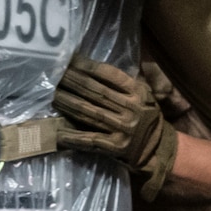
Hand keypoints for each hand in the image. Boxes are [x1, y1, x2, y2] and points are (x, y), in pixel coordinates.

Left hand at [52, 54, 178, 200]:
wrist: (158, 149)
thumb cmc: (146, 117)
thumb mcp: (145, 95)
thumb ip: (126, 80)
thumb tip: (96, 64)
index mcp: (139, 93)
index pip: (110, 75)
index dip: (88, 67)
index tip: (70, 60)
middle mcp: (132, 109)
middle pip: (96, 92)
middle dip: (73, 82)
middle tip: (53, 74)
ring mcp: (123, 129)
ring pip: (90, 112)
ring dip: (68, 103)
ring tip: (52, 94)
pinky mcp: (116, 147)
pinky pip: (90, 139)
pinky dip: (73, 136)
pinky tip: (58, 130)